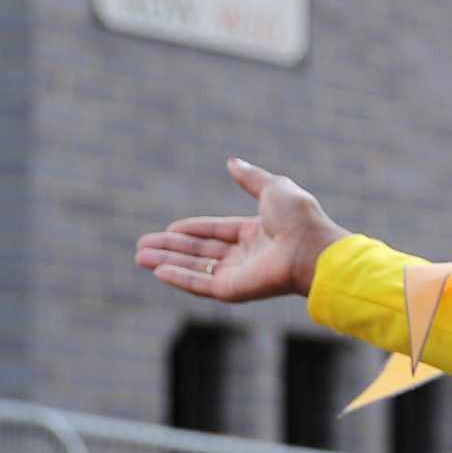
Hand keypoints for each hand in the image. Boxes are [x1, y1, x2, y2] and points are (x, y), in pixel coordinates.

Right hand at [137, 159, 346, 306]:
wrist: (312, 248)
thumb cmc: (300, 218)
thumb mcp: (274, 188)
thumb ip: (251, 178)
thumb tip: (233, 162)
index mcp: (257, 233)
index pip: (216, 232)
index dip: (192, 230)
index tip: (169, 227)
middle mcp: (247, 256)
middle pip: (200, 252)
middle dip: (170, 249)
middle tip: (142, 247)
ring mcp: (239, 275)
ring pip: (195, 268)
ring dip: (167, 262)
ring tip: (139, 256)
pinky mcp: (234, 290)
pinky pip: (201, 284)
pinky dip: (179, 278)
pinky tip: (157, 271)